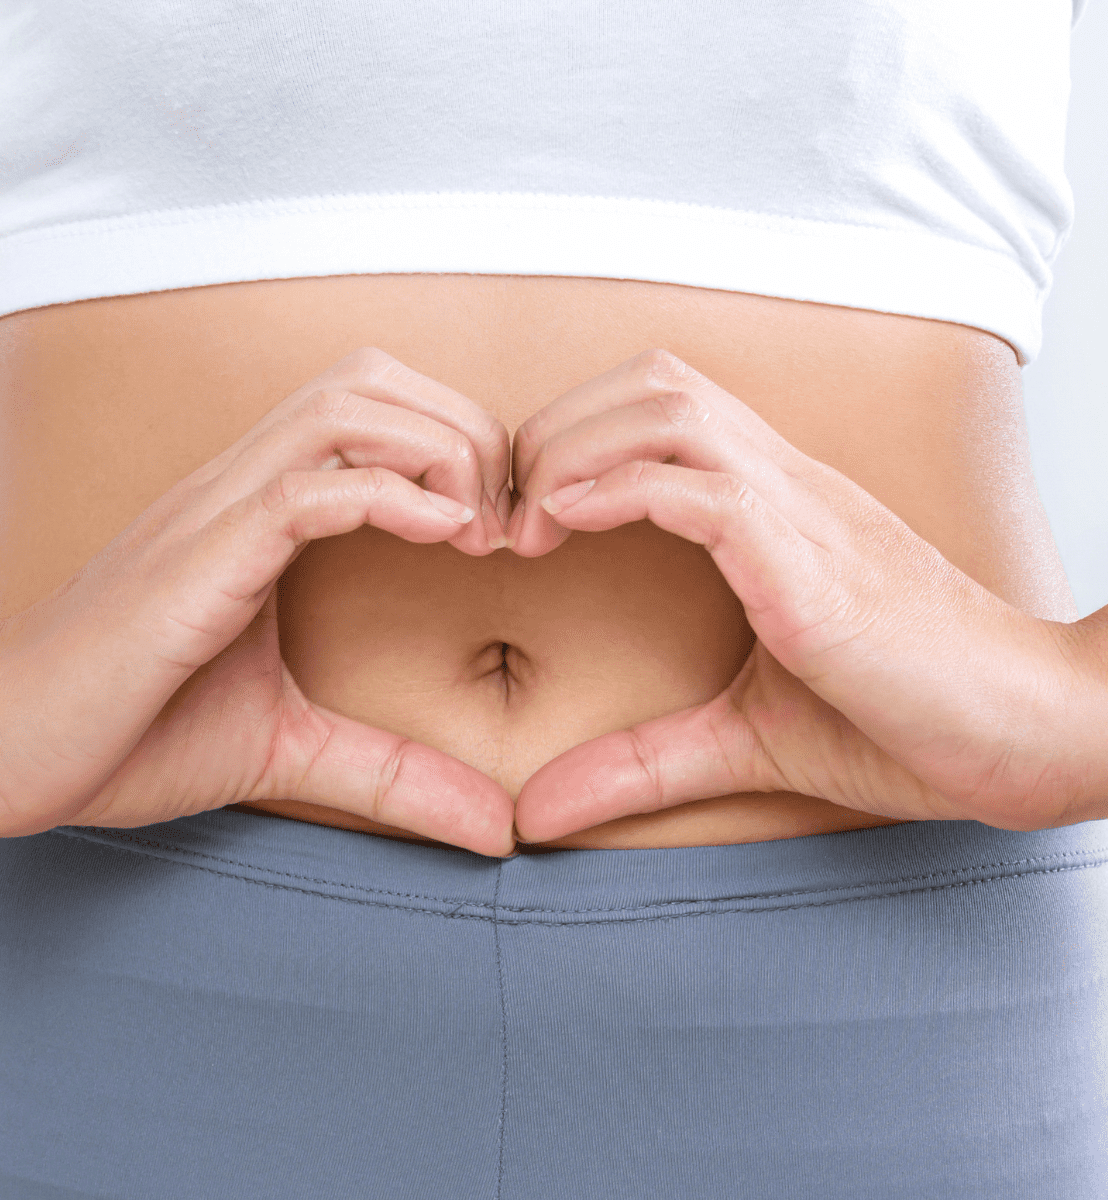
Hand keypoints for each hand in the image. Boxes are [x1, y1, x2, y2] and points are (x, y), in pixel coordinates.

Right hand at [0, 348, 515, 855]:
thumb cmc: (130, 731)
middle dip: (463, 429)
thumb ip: (392, 772)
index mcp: (263, 511)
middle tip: (505, 520)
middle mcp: (240, 488)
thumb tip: (494, 826)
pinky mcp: (196, 558)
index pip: (376, 411)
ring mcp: (214, 513)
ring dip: (436, 451)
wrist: (2, 744)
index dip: (458, 446)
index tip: (504, 528)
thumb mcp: (290, 747)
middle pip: (372, 380)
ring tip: (475, 530)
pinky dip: (386, 495)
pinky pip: (302, 488)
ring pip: (343, 407)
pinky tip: (440, 538)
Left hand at [507, 349, 1095, 842]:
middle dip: (555, 428)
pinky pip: (704, 485)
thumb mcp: (744, 740)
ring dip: (573, 450)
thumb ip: (639, 764)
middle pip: (651, 381)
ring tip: (525, 524)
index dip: (572, 440)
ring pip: (667, 407)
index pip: (659, 408)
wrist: (1035, 733)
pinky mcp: (813, 562)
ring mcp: (802, 511)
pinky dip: (617, 489)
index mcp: (773, 505)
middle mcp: (786, 484)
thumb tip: (534, 813)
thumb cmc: (906, 721)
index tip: (519, 516)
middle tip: (503, 512)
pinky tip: (564, 525)